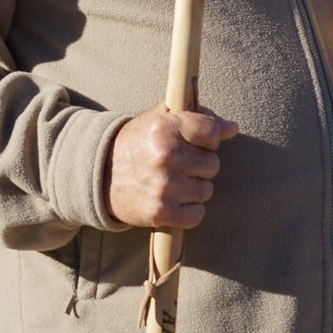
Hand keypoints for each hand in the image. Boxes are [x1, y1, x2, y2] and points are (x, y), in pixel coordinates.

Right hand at [104, 105, 238, 229]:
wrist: (100, 175)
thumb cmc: (139, 142)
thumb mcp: (162, 119)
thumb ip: (199, 118)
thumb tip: (233, 128)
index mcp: (165, 127)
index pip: (211, 132)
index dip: (209, 139)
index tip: (196, 142)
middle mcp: (165, 156)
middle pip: (213, 164)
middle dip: (200, 165)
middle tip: (180, 164)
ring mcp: (163, 186)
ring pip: (207, 190)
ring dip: (195, 188)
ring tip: (174, 181)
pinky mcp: (160, 212)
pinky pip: (197, 215)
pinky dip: (189, 210)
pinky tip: (175, 200)